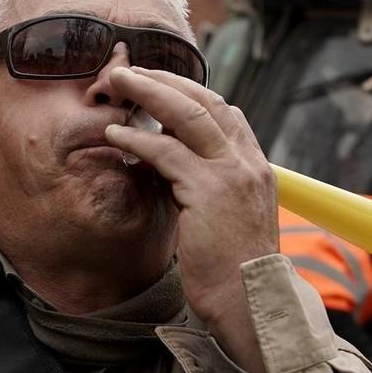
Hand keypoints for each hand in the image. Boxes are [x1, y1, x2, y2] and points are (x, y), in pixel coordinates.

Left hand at [103, 67, 277, 372]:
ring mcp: (231, 174)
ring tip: (117, 82)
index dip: (190, 93)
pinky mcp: (208, 191)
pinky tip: (115, 133)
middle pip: (207, 101)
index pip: (225, 112)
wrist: (249, 302)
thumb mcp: (228, 220)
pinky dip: (138, 138)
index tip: (158, 84)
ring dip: (148, 93)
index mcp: (256, 168)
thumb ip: (209, 190)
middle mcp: (248, 163)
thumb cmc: (233, 271)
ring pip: (187, 114)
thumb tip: (177, 173)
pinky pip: (167, 152)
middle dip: (166, 80)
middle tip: (131, 70)